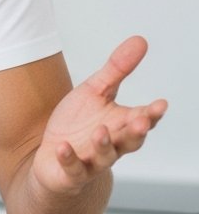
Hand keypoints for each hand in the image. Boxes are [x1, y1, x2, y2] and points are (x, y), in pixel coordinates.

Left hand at [31, 36, 167, 195]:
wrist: (52, 158)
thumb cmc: (77, 124)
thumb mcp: (95, 91)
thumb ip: (117, 70)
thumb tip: (140, 40)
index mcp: (120, 124)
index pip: (142, 119)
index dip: (152, 114)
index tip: (160, 104)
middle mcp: (112, 144)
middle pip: (130, 140)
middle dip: (137, 131)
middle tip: (142, 120)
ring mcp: (92, 161)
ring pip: (105, 156)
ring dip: (104, 145)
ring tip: (100, 131)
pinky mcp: (71, 173)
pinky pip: (72, 168)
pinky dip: (69, 159)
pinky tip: (63, 147)